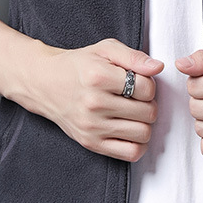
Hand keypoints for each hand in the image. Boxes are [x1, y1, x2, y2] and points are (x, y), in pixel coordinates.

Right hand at [27, 38, 163, 162]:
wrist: (45, 83)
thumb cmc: (79, 65)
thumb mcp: (105, 49)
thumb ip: (134, 56)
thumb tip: (158, 67)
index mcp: (98, 76)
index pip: (146, 88)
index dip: (149, 84)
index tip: (139, 82)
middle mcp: (94, 103)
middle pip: (148, 112)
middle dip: (149, 103)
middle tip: (137, 98)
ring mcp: (91, 126)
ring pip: (143, 133)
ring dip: (144, 123)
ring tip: (133, 113)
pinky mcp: (90, 143)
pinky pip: (130, 153)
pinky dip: (138, 144)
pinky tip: (130, 129)